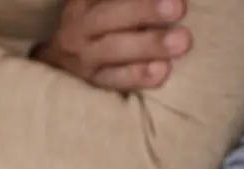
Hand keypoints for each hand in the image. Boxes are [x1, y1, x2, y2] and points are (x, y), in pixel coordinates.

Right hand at [33, 0, 190, 91]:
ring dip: (148, 45)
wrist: (62, 65)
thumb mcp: (101, 7)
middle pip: (109, 17)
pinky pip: (115, 80)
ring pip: (114, 50)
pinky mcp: (92, 85)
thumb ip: (123, 5)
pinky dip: (138, 76)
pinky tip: (162, 71)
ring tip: (181, 42)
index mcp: (83, 2)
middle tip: (178, 6)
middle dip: (144, 10)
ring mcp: (83, 59)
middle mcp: (79, 27)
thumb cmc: (96, 28)